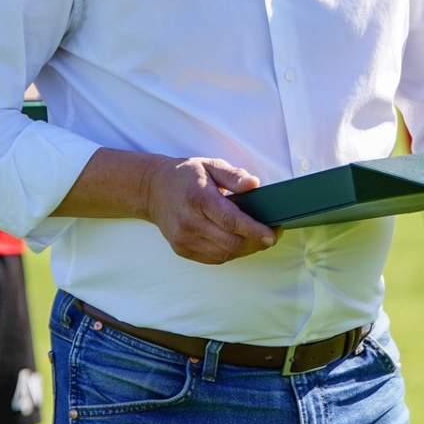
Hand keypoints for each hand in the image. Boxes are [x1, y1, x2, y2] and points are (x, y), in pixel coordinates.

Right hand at [140, 157, 277, 264]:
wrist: (151, 189)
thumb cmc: (185, 176)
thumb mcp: (209, 165)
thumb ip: (232, 175)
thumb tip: (254, 184)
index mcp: (199, 199)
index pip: (231, 221)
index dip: (255, 230)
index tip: (272, 234)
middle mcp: (189, 222)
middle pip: (230, 243)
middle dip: (256, 243)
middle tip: (271, 236)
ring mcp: (183, 239)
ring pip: (224, 255)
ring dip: (245, 250)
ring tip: (257, 239)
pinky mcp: (181, 249)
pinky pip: (213, 259)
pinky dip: (230, 253)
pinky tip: (238, 243)